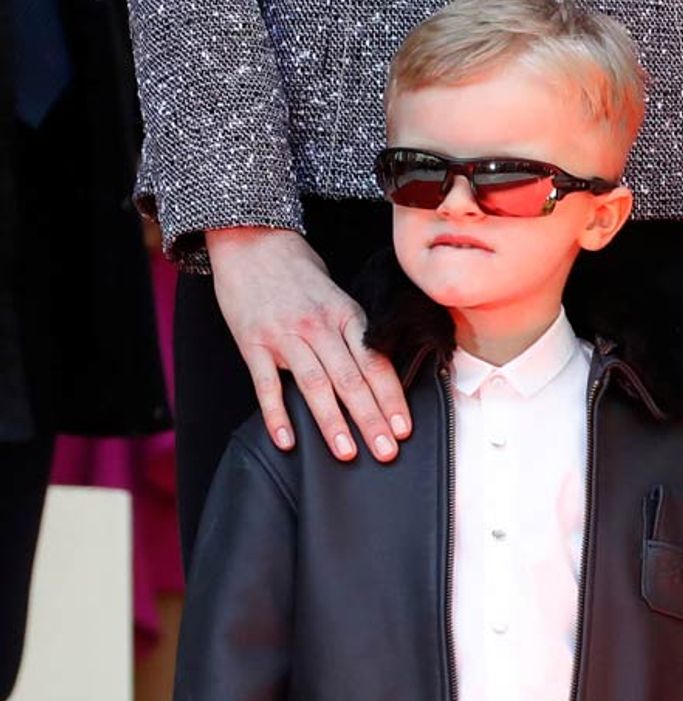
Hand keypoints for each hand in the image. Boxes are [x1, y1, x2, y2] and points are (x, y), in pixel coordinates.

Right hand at [205, 226, 408, 462]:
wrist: (252, 240)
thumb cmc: (300, 274)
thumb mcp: (338, 298)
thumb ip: (355, 334)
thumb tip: (381, 375)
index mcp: (346, 317)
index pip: (376, 364)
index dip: (391, 398)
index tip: (405, 428)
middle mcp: (319, 327)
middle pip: (351, 379)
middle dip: (371, 419)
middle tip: (387, 452)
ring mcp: (284, 335)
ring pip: (314, 384)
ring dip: (332, 422)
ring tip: (346, 452)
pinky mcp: (252, 341)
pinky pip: (265, 384)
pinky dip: (276, 414)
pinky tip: (287, 441)